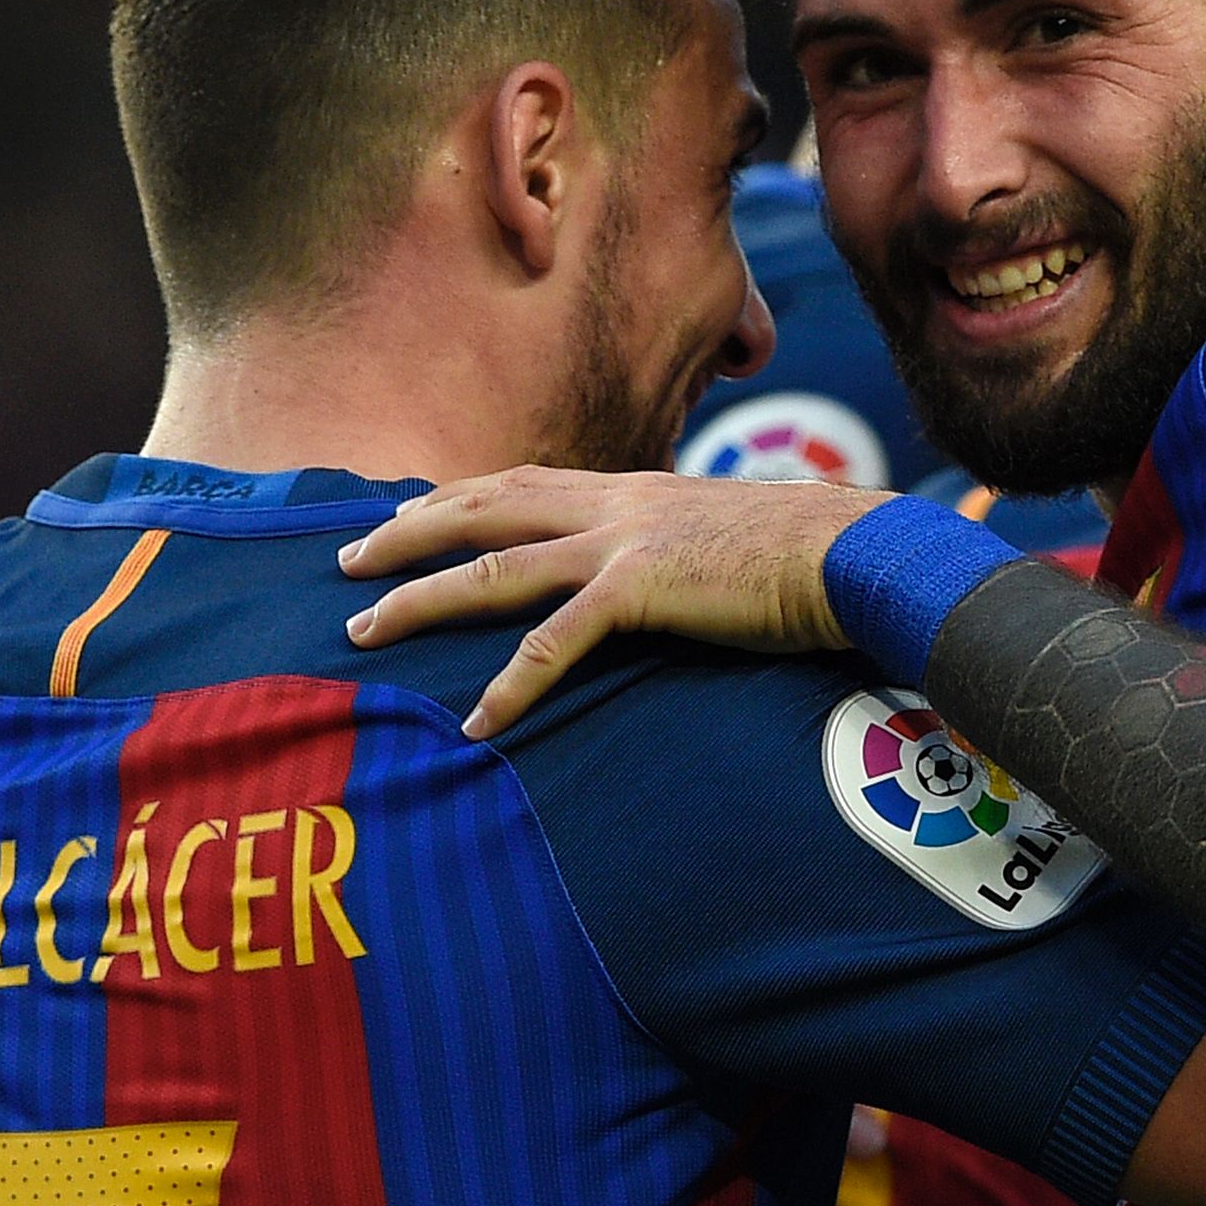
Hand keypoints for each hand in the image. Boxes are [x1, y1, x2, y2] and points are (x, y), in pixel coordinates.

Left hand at [339, 469, 869, 737]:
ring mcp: (623, 542)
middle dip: (406, 534)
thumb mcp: (726, 539)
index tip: (406, 516)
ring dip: (420, 599)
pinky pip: (554, 642)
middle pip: (483, 509)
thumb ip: (678, 551)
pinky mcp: (642, 588)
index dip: (456, 499)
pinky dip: (510, 685)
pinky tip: (476, 722)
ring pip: (492, 567)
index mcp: (633, 491)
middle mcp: (614, 504)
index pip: (521, 483)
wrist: (858, 552)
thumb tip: (668, 579)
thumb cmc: (808, 556)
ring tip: (365, 629)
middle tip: (348, 562)